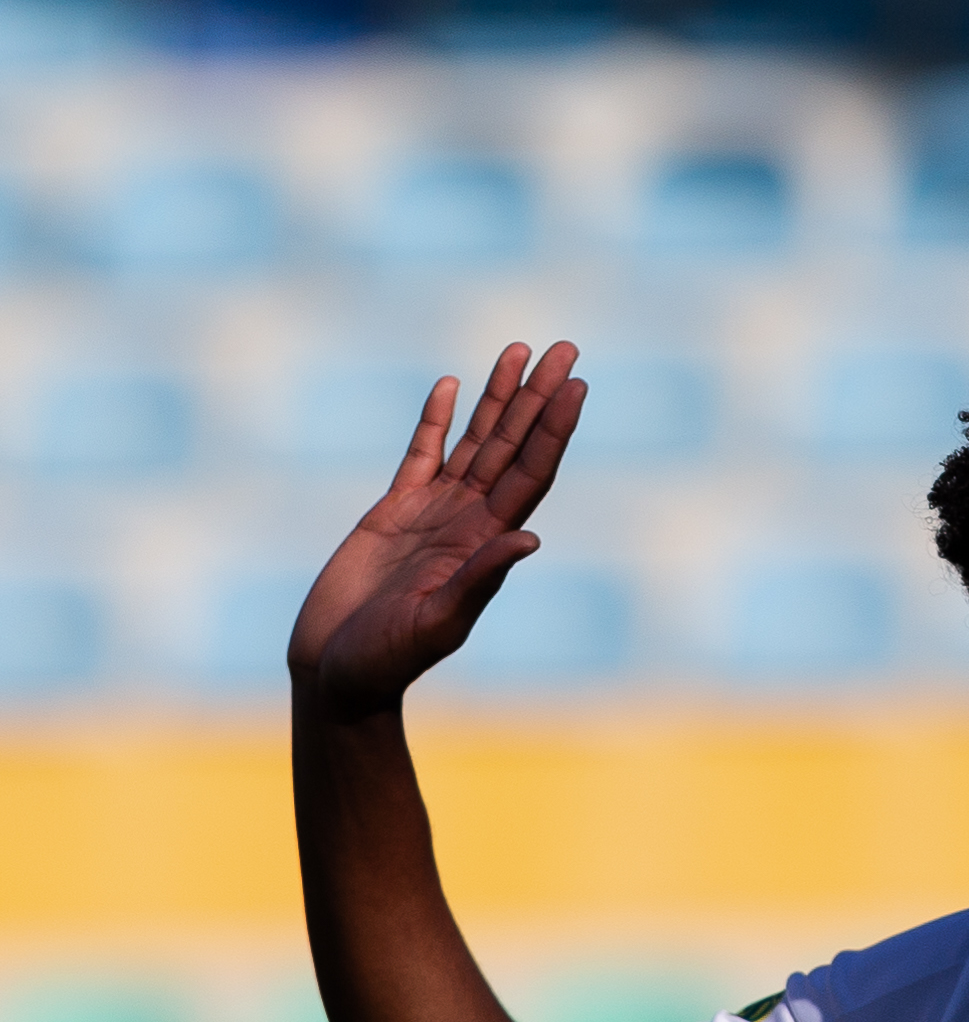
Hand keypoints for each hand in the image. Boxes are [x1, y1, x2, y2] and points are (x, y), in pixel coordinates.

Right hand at [288, 343, 585, 717]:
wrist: (338, 673)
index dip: (554, 430)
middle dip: (539, 397)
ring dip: (499, 398)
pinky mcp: (393, 512)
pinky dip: (437, 420)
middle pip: (513, 446)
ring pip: (475, 441)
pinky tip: (454, 385)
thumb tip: (528, 539)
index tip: (577, 387)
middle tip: (567, 348)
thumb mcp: (438, 622)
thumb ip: (480, 580)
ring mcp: (432, 514)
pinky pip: (421, 454)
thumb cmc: (386, 661)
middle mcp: (468, 522)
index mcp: (485, 544)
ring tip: (521, 350)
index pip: (531, 474)